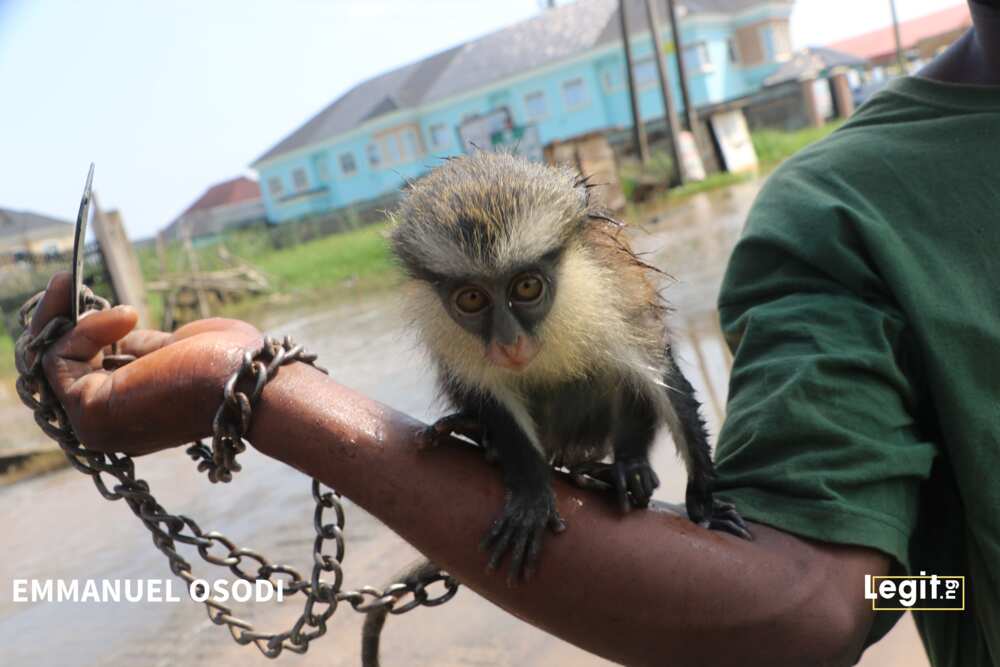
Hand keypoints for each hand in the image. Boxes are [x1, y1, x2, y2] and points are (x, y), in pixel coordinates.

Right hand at [29, 272, 262, 454]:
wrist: (249, 382)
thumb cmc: (229, 365)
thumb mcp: (175, 347)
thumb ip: (141, 347)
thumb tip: (116, 329)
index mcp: (129, 412)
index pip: (84, 369)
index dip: (80, 331)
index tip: (86, 293)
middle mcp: (106, 424)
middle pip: (58, 367)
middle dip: (55, 320)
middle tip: (63, 280)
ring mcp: (95, 423)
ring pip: (51, 362)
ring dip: (58, 316)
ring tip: (72, 283)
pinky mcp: (91, 412)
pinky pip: (60, 361)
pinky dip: (82, 330)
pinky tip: (121, 316)